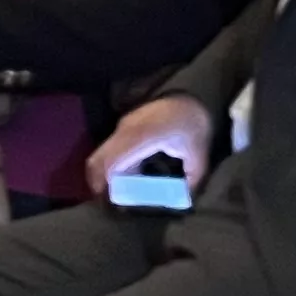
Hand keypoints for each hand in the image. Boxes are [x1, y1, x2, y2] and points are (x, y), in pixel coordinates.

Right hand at [90, 96, 215, 191]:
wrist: (192, 91)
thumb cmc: (194, 122)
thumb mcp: (198, 153)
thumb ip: (191, 179)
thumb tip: (184, 201)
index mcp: (141, 138)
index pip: (112, 164)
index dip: (107, 185)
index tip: (112, 203)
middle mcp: (125, 131)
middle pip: (97, 160)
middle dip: (98, 184)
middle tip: (107, 202)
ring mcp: (122, 126)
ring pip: (100, 154)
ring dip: (103, 174)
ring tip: (115, 192)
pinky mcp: (124, 125)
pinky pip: (109, 148)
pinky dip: (110, 165)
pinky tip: (127, 177)